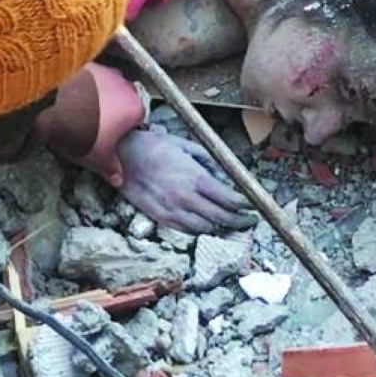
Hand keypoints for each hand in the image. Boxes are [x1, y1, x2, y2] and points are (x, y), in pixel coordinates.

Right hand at [117, 128, 254, 233]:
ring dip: (220, 227)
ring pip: (205, 228)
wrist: (123, 155)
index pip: (228, 199)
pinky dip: (201, 230)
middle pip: (221, 217)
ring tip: (231, 225)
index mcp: (195, 177)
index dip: (244, 205)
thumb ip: (206, 160)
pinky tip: (207, 225)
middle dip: (239, 221)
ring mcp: (173, 210)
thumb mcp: (185, 144)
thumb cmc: (154, 146)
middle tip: (248, 221)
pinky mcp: (161, 218)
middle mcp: (186, 197)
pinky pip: (187, 231)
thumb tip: (222, 174)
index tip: (252, 206)